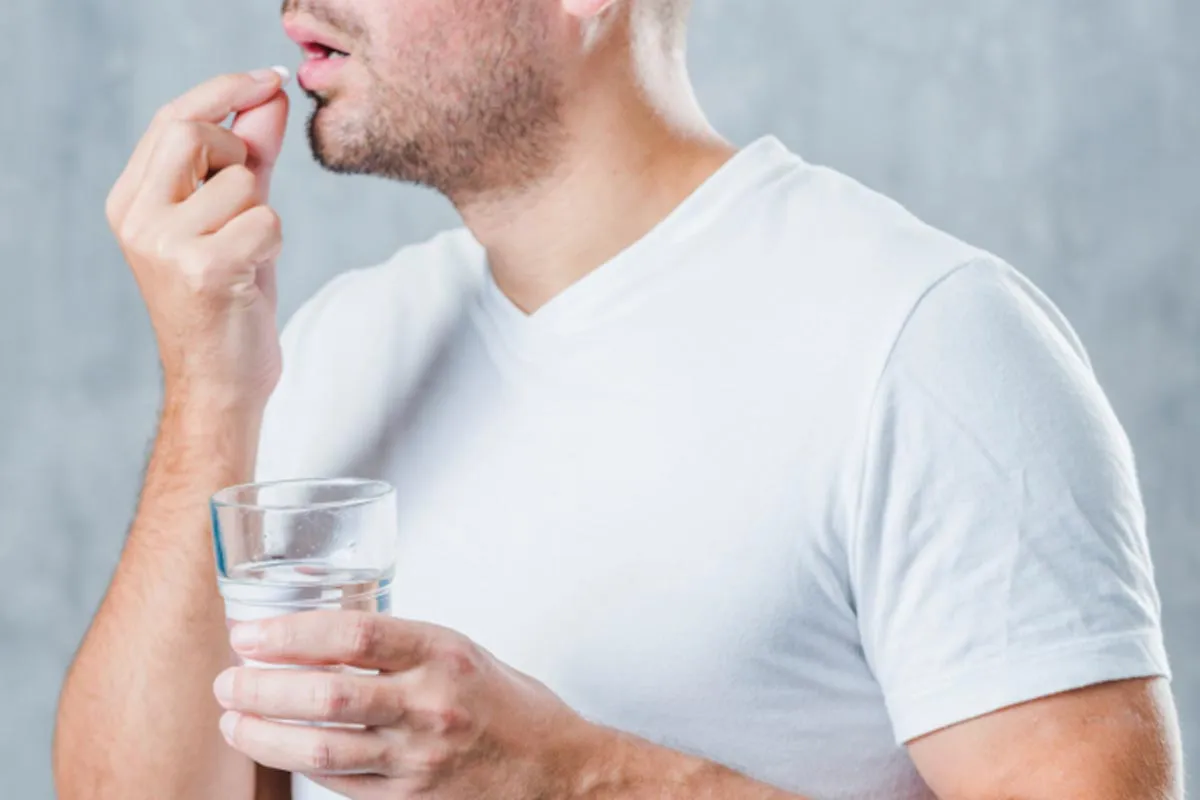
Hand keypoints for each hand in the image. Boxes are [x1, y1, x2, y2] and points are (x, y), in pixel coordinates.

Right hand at [106, 69, 290, 408]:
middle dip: (240, 152)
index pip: (171, 118)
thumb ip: (251, 156)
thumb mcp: (236, 219)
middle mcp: (137, 218)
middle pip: (195, 132)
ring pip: (243, 183)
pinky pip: (266, 220)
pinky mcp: (204, 269)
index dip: (223, 89)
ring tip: (247, 257)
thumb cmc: (229, 302)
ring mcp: (164, 243)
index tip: (269, 77)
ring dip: (264, 215)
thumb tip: (271, 95)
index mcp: (131, 201)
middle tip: (251, 194)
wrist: (222, 383)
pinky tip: (254, 277)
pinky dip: (274, 243)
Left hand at [214, 612, 608, 799]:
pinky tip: (278, 747)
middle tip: (228, 680)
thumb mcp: (459, 650)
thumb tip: (317, 637)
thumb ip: (397, 646)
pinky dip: (299, 763)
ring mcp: (418, 758)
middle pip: (326, 696)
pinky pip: (338, 782)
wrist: (556, 768)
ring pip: (321, 749)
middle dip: (262, 688)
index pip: (352, 635)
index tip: (251, 634)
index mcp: (443, 654)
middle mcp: (431, 705)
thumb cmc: (505, 702)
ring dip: (264, 734)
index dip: (291, 633)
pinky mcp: (409, 798)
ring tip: (234, 719)